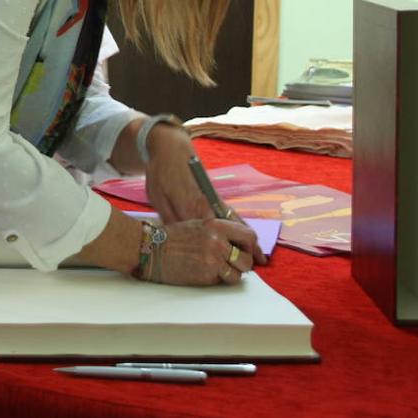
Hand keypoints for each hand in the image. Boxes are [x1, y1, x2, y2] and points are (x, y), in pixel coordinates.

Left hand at [145, 128, 266, 264]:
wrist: (171, 148)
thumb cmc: (160, 173)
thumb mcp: (157, 197)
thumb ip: (170, 219)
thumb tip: (179, 240)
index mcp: (190, 206)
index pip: (209, 236)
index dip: (219, 254)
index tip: (226, 269)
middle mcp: (208, 204)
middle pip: (230, 232)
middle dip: (243, 250)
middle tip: (253, 268)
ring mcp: (214, 199)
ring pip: (237, 223)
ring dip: (249, 240)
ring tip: (260, 257)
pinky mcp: (216, 196)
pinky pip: (234, 215)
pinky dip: (244, 227)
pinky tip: (250, 237)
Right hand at [147, 218, 258, 286]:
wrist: (150, 249)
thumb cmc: (172, 238)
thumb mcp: (198, 226)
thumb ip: (219, 232)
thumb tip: (239, 244)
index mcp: (216, 226)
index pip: (248, 236)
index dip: (251, 247)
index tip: (248, 252)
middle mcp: (217, 242)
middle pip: (246, 259)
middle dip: (241, 264)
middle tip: (231, 264)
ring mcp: (213, 260)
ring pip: (238, 275)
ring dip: (230, 274)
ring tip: (216, 270)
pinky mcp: (206, 275)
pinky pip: (223, 281)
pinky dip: (217, 280)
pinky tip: (204, 273)